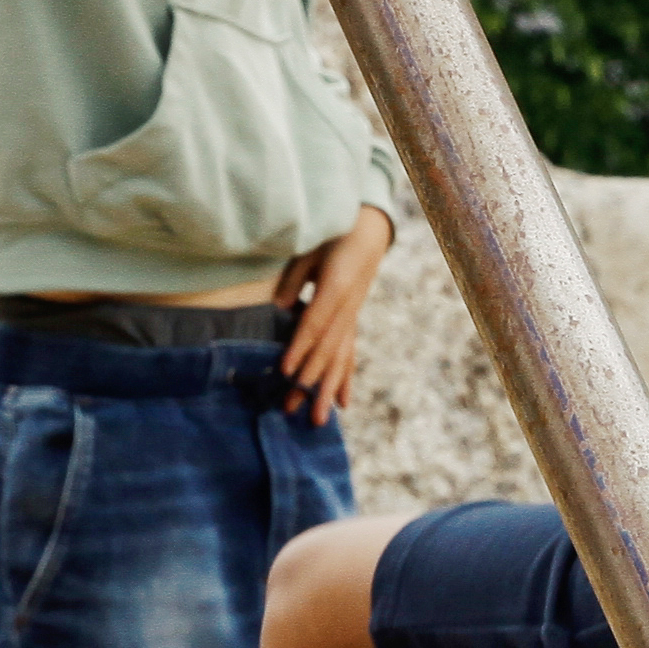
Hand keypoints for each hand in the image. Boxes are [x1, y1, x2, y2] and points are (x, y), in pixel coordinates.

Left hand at [277, 206, 389, 421]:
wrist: (369, 228)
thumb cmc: (333, 232)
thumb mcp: (310, 248)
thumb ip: (296, 279)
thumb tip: (279, 308)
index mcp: (338, 284)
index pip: (315, 323)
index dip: (301, 348)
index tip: (286, 372)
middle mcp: (349, 306)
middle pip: (329, 349)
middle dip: (310, 381)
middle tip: (290, 409)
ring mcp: (353, 315)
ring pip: (342, 358)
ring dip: (328, 390)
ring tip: (317, 419)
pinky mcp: (353, 320)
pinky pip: (350, 354)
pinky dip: (345, 379)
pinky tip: (343, 404)